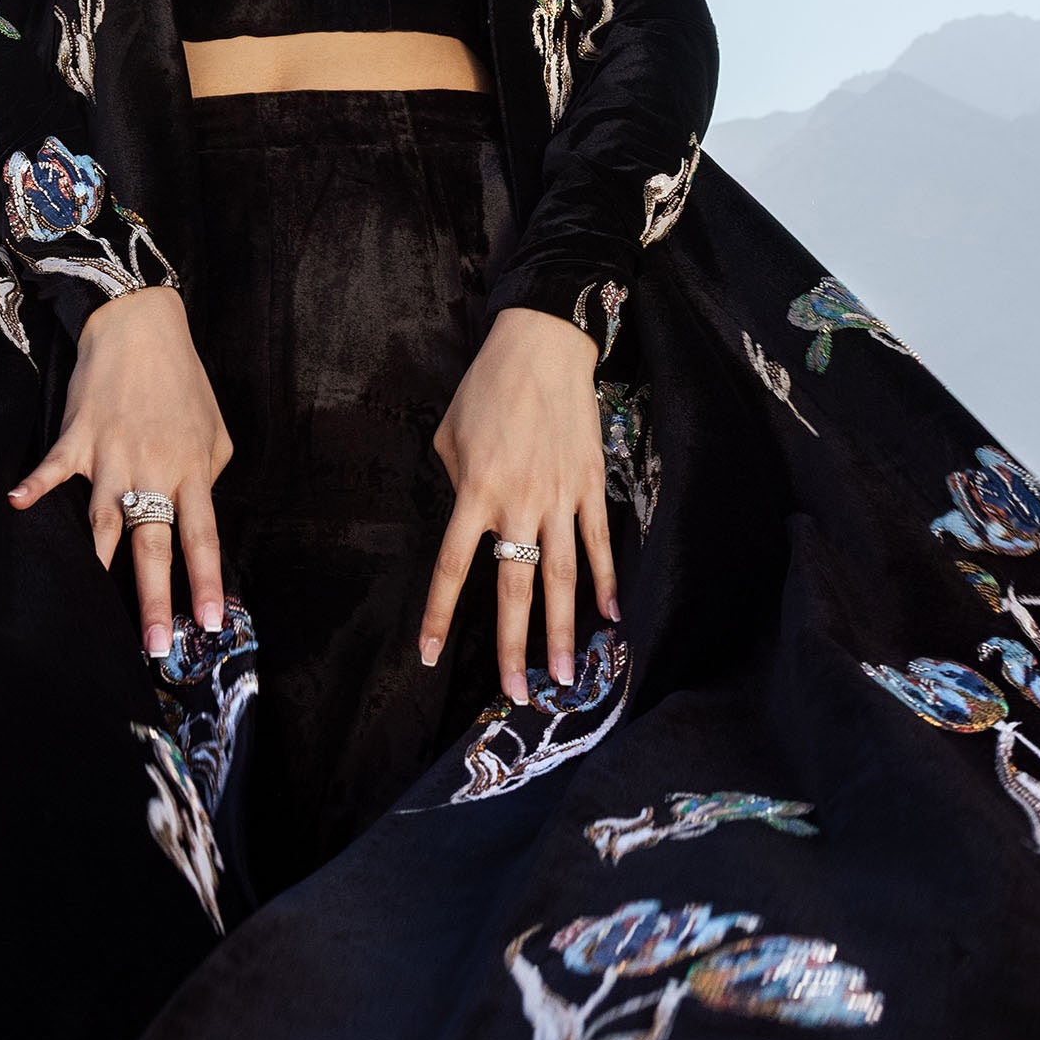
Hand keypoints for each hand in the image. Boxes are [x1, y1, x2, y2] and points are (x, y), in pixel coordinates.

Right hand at [7, 285, 233, 659]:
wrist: (141, 326)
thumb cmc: (182, 382)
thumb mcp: (214, 430)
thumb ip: (206, 476)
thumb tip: (194, 512)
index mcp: (192, 470)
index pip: (202, 537)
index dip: (207, 582)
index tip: (210, 623)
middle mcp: (153, 469)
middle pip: (153, 544)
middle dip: (155, 598)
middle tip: (153, 646)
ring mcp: (112, 454)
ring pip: (104, 521)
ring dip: (99, 565)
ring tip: (88, 611)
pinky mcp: (78, 437)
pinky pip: (53, 468)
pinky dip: (33, 486)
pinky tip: (14, 506)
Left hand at [419, 306, 618, 702]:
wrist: (542, 347)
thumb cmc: (486, 388)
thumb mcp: (449, 436)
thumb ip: (455, 485)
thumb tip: (473, 522)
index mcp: (474, 492)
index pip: (451, 567)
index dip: (438, 614)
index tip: (428, 654)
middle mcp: (518, 502)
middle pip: (514, 588)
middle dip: (513, 646)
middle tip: (518, 692)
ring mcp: (558, 497)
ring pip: (562, 577)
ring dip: (565, 630)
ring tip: (566, 676)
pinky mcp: (589, 485)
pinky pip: (597, 543)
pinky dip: (605, 581)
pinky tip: (611, 616)